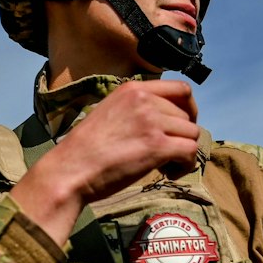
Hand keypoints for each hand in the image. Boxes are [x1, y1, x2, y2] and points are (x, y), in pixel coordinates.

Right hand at [8, 80, 200, 243]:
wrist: (70, 170)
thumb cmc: (85, 150)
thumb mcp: (110, 112)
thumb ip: (136, 109)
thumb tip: (165, 120)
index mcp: (133, 89)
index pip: (181, 89)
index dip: (189, 108)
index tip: (181, 125)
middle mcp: (144, 101)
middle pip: (187, 116)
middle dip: (181, 136)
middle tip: (165, 154)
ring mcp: (152, 122)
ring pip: (192, 134)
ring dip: (184, 152)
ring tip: (165, 165)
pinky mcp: (157, 146)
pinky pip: (190, 151)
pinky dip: (186, 165)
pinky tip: (170, 173)